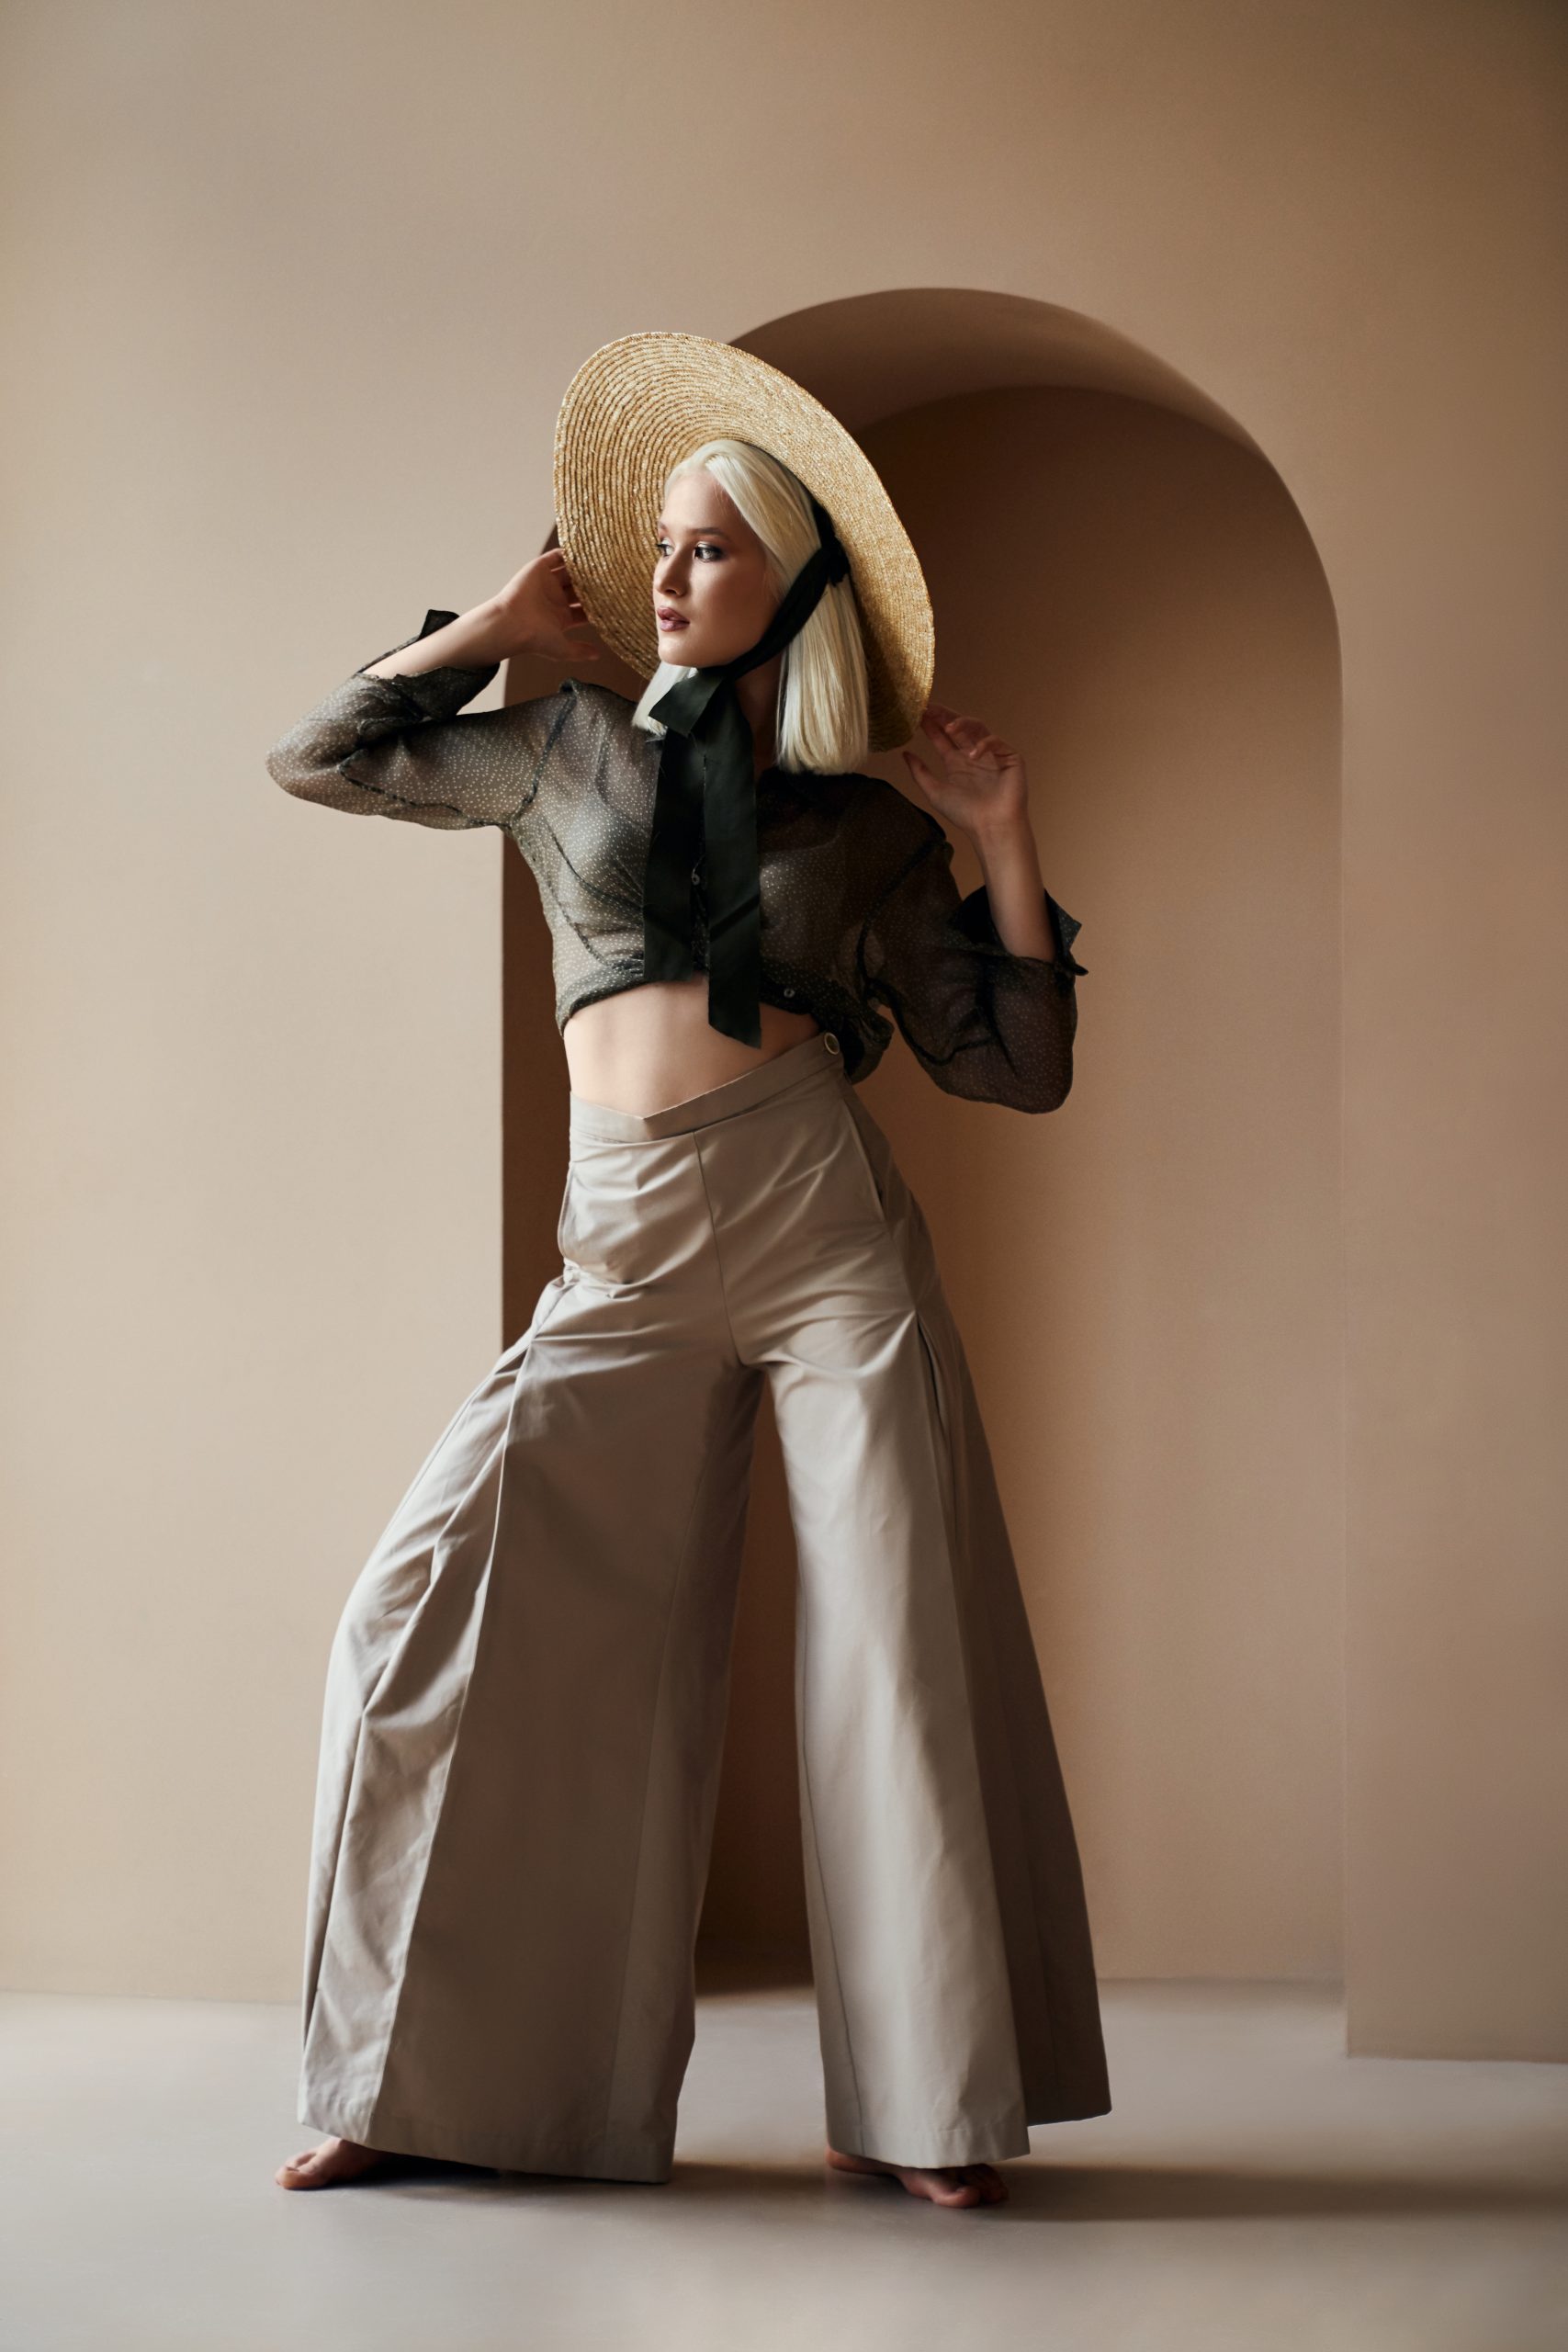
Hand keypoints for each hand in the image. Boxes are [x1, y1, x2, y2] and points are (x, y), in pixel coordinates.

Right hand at [488, 550, 608, 666]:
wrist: (513, 624)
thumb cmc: (535, 639)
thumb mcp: (562, 649)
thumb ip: (579, 652)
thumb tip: (597, 655)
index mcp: (561, 617)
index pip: (585, 609)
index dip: (598, 606)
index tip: (616, 602)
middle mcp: (555, 598)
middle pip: (580, 588)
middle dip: (595, 585)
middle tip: (614, 579)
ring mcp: (547, 583)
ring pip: (571, 571)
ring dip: (584, 567)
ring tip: (603, 561)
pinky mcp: (539, 568)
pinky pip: (556, 556)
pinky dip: (569, 552)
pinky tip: (585, 550)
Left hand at [901, 701, 1030, 840]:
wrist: (991, 828)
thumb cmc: (965, 815)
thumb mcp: (935, 792)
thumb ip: (920, 772)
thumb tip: (904, 753)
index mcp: (956, 763)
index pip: (942, 737)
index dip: (930, 724)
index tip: (917, 711)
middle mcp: (973, 755)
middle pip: (958, 727)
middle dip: (944, 715)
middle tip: (930, 707)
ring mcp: (992, 755)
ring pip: (977, 727)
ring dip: (963, 723)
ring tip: (949, 726)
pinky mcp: (1010, 757)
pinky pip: (996, 742)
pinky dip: (984, 745)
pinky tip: (973, 755)